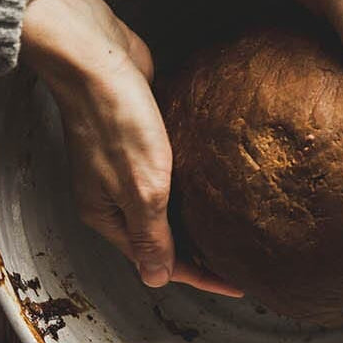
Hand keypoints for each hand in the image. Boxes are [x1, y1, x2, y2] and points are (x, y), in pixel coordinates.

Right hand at [21, 0, 241, 297]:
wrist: (96, 57)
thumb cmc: (116, 122)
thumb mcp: (140, 189)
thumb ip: (152, 235)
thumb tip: (157, 280)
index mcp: (107, 217)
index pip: (160, 260)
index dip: (202, 276)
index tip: (239, 285)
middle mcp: (113, 197)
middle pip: (164, 237)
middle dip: (202, 253)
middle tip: (246, 262)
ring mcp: (126, 168)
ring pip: (169, 206)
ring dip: (200, 220)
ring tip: (240, 230)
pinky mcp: (141, 140)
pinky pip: (172, 174)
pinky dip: (195, 187)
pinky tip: (222, 186)